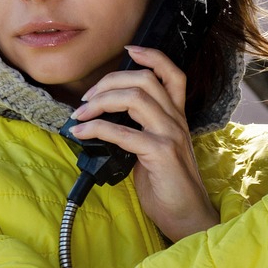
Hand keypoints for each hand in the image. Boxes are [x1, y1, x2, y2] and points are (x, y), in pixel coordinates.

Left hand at [66, 46, 218, 240]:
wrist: (187, 216)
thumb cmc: (168, 186)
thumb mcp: (154, 151)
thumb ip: (139, 130)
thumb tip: (104, 121)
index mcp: (176, 117)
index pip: (172, 73)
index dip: (151, 56)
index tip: (129, 51)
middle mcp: (176, 120)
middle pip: (145, 80)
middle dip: (110, 81)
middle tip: (87, 98)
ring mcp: (170, 135)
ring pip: (135, 98)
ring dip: (100, 101)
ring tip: (80, 114)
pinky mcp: (161, 154)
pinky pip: (124, 132)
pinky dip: (97, 128)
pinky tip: (82, 133)